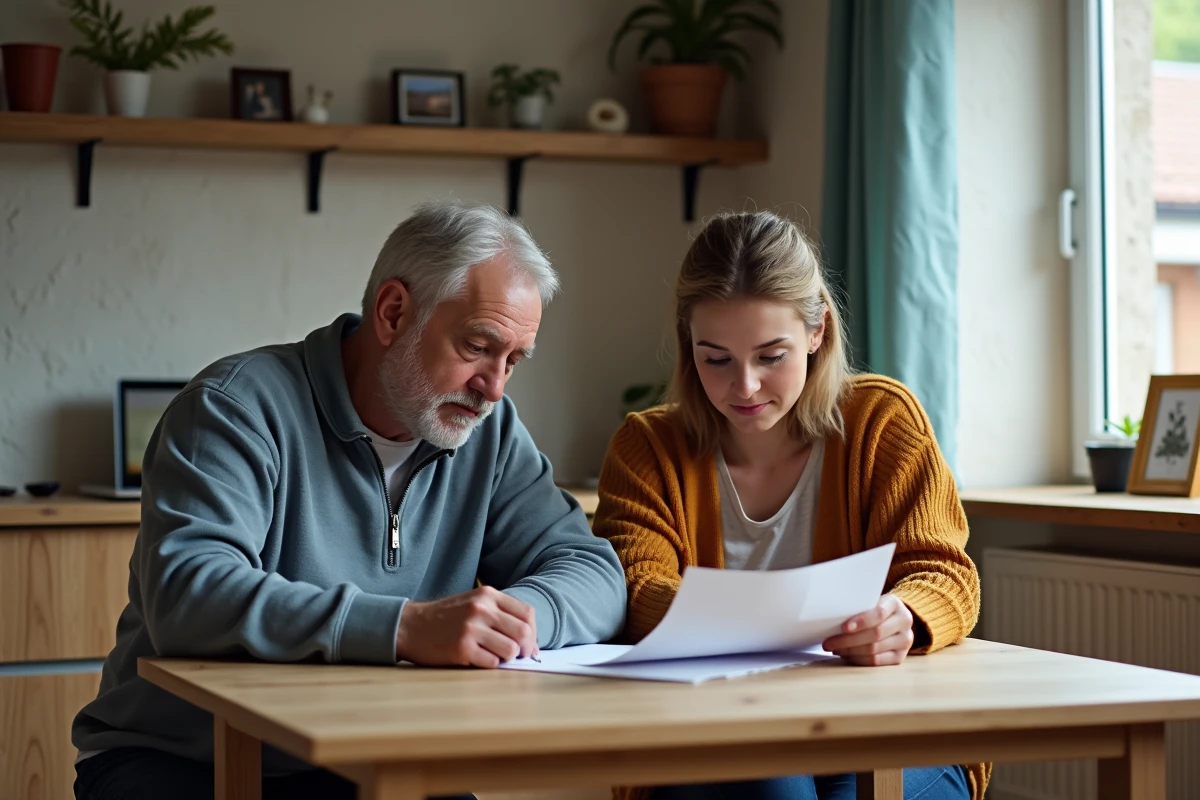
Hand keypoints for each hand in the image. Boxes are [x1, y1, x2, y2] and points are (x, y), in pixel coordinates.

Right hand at [395, 586, 538, 667]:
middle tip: (517, 656)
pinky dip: (489, 665)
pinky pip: (492, 663)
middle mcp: (481, 609)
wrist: (410, 626)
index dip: (533, 633)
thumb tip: (531, 644)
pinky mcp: (461, 648)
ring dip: (506, 658)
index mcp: (488, 595)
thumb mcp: (474, 603)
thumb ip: (501, 616)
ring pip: (510, 650)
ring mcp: (471, 628)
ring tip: (494, 656)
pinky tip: (477, 659)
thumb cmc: (446, 618)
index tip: (528, 644)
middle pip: (524, 633)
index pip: (527, 614)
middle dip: (525, 649)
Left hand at [822, 594, 914, 665]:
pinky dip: (857, 659)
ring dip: (850, 651)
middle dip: (848, 640)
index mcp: (895, 604)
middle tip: (828, 643)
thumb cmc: (873, 609)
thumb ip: (858, 606)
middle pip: (876, 634)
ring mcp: (905, 641)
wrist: (894, 619)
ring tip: (834, 648)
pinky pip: (876, 662)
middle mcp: (904, 622)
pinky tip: (845, 655)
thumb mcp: (870, 601)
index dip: (861, 621)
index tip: (844, 627)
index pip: (879, 613)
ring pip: (874, 650)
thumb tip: (831, 615)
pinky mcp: (900, 657)